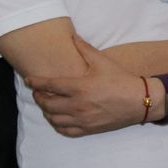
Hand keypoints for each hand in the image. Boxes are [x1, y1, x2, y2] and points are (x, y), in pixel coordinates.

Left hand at [26, 36, 144, 136]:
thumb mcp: (102, 61)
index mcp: (79, 87)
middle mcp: (77, 105)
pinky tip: (57, 118)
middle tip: (38, 92)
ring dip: (46, 111)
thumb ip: (84, 48)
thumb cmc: (121, 79)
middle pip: (47, 104)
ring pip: (54, 119)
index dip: (35, 82)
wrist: (139, 101)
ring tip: (47, 104)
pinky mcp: (88, 129)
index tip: (28, 80)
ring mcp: (82, 120)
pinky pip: (65, 131)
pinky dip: (57, 125)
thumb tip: (72, 36)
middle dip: (39, 97)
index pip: (49, 85)